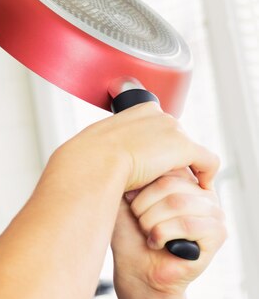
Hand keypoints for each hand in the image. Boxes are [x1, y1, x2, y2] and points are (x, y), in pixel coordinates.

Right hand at [55, 102, 219, 191]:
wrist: (94, 162)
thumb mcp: (99, 144)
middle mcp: (159, 114)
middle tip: (164, 181)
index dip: (159, 147)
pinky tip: (203, 188)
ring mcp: (173, 129)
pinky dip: (208, 175)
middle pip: (177, 138)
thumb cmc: (89, 158)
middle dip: (173, 158)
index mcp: (139, 110)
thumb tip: (107, 159)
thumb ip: (113, 144)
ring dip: (186, 168)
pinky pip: (208, 162)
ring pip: (190, 151)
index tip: (153, 162)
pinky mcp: (184, 147)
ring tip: (178, 187)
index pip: (160, 126)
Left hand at [111, 169, 226, 298]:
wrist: (136, 268)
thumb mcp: (127, 197)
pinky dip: (162, 234)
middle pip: (170, 184)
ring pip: (177, 203)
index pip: (164, 166)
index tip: (130, 201)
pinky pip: (186, 224)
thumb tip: (140, 158)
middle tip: (139, 221)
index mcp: (183, 178)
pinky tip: (156, 242)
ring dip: (151, 221)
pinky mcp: (217, 233)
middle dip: (144, 206)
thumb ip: (137, 175)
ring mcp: (213, 212)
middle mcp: (202, 192)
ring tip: (147, 231)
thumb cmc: (131, 232)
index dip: (141, 186)